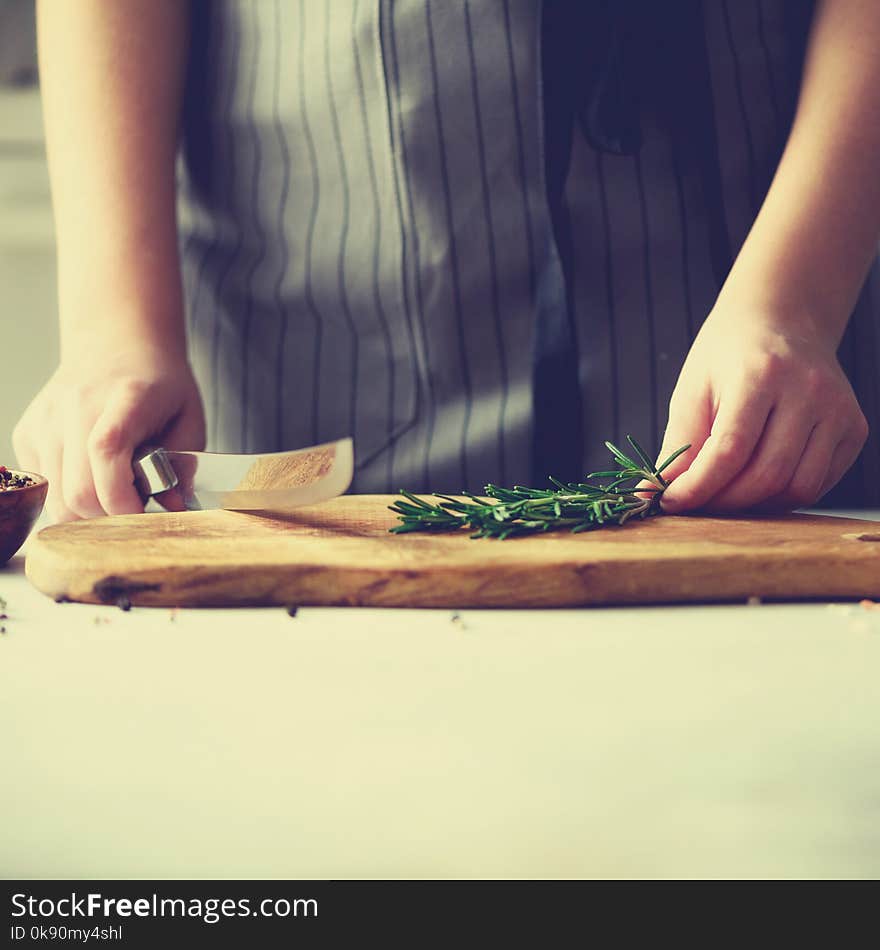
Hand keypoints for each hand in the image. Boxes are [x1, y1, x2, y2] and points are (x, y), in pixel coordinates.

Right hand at [13, 345, 204, 522]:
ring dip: (88, 510)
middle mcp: (77, 406)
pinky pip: (44, 486)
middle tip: (134, 506)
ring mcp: (46, 419)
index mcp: (126, 397)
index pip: (106, 451)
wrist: (117, 343)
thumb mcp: (189, 418)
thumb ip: (184, 465)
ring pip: (56, 498)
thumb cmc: (159, 385)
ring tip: (114, 493)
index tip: (144, 513)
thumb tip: (170, 509)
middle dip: (110, 515)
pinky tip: (91, 475)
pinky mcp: (26, 433)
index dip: (122, 498)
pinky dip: (68, 495)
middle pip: (78, 490)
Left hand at [656, 308, 867, 513]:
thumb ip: (679, 444)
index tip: (671, 502)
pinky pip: (818, 483)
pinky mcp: (854, 428)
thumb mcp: (692, 389)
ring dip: (755, 505)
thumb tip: (655, 494)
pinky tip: (758, 482)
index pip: (729, 450)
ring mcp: (839, 410)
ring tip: (726, 494)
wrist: (782, 321)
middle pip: (766, 475)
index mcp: (761, 374)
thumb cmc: (729, 356)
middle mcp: (808, 390)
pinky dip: (783, 495)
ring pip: (797, 488)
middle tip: (697, 503)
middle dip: (724, 502)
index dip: (698, 486)